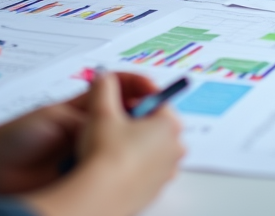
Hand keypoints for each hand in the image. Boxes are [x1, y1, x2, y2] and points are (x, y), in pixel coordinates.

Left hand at [0, 72, 177, 199]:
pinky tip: (130, 177)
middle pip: (131, 120)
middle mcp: (91, 128)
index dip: (143, 88)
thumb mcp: (57, 119)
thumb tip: (117, 123)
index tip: (158, 95)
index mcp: (86, 107)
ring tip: (151, 155)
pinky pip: (109, 173)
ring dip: (137, 150)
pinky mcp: (84, 177)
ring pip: (122, 148)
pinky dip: (122, 175)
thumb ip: (86, 120)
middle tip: (165, 129)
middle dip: (150, 122)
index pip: (124, 88)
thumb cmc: (16, 136)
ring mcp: (88, 152)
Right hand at [70, 72, 183, 209]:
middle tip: (112, 122)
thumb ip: (104, 87)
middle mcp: (175, 148)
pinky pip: (146, 170)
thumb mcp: (101, 111)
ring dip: (133, 143)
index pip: (157, 101)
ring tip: (109, 145)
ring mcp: (167, 171)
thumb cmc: (105, 154)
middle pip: (155, 124)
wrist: (99, 195)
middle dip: (135, 121)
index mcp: (170, 124)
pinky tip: (112, 165)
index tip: (120, 99)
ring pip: (150, 148)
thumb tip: (104, 77)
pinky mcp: (155, 190)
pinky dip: (133, 165)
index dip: (136, 96)